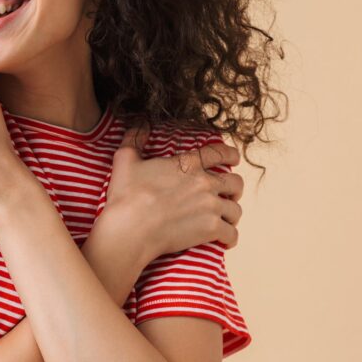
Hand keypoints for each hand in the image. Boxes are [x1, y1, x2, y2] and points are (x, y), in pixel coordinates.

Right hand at [101, 122, 243, 262]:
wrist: (131, 228)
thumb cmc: (127, 195)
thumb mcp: (126, 160)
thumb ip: (135, 138)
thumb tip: (139, 121)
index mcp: (188, 164)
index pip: (220, 153)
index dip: (231, 154)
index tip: (234, 158)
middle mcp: (205, 183)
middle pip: (235, 182)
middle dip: (234, 188)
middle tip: (228, 194)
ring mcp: (210, 207)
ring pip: (235, 209)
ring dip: (231, 213)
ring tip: (225, 218)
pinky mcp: (211, 229)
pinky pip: (231, 233)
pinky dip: (230, 237)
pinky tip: (226, 239)